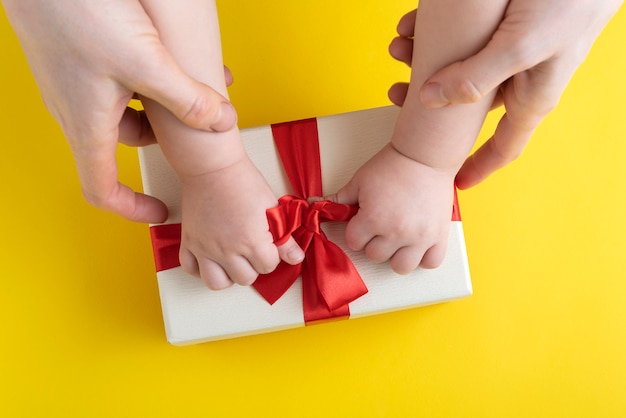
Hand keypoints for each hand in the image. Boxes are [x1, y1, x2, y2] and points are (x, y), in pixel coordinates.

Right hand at [2, 0, 237, 222]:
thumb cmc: (79, 12)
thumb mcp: (147, 63)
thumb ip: (187, 99)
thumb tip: (222, 122)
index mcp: (87, 126)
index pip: (102, 189)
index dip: (132, 209)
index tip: (158, 211)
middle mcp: (74, 109)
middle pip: (123, 142)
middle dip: (163, 138)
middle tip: (195, 125)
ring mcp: (72, 81)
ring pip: (123, 107)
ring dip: (159, 102)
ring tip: (195, 81)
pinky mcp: (75, 54)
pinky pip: (114, 80)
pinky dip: (145, 77)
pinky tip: (168, 53)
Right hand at [178, 157, 303, 288]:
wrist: (213, 167)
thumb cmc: (243, 181)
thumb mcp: (271, 208)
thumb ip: (284, 239)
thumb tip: (296, 258)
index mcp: (251, 241)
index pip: (268, 266)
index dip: (271, 256)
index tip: (268, 245)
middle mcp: (227, 250)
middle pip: (245, 278)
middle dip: (253, 267)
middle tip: (252, 250)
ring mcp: (205, 248)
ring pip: (217, 283)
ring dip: (228, 275)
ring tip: (233, 262)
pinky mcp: (189, 241)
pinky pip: (190, 269)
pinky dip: (200, 269)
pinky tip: (211, 259)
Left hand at [327, 145, 455, 273]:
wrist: (424, 156)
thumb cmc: (392, 166)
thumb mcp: (359, 181)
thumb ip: (338, 199)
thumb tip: (314, 203)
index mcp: (374, 219)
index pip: (354, 242)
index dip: (356, 231)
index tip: (363, 221)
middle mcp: (396, 232)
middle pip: (375, 256)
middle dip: (374, 242)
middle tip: (381, 226)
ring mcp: (419, 237)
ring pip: (401, 267)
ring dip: (396, 255)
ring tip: (398, 240)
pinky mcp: (439, 236)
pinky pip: (431, 262)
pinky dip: (424, 257)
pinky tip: (417, 245)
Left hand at [388, 1, 622, 188]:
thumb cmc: (570, 4)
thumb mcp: (520, 48)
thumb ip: (476, 78)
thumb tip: (429, 101)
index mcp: (531, 98)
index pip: (504, 147)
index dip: (478, 168)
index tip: (455, 184)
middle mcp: (521, 79)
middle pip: (466, 104)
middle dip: (427, 100)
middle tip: (395, 93)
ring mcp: (515, 52)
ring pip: (460, 66)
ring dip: (424, 60)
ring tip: (399, 47)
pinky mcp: (508, 25)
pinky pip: (465, 37)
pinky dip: (437, 33)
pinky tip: (415, 23)